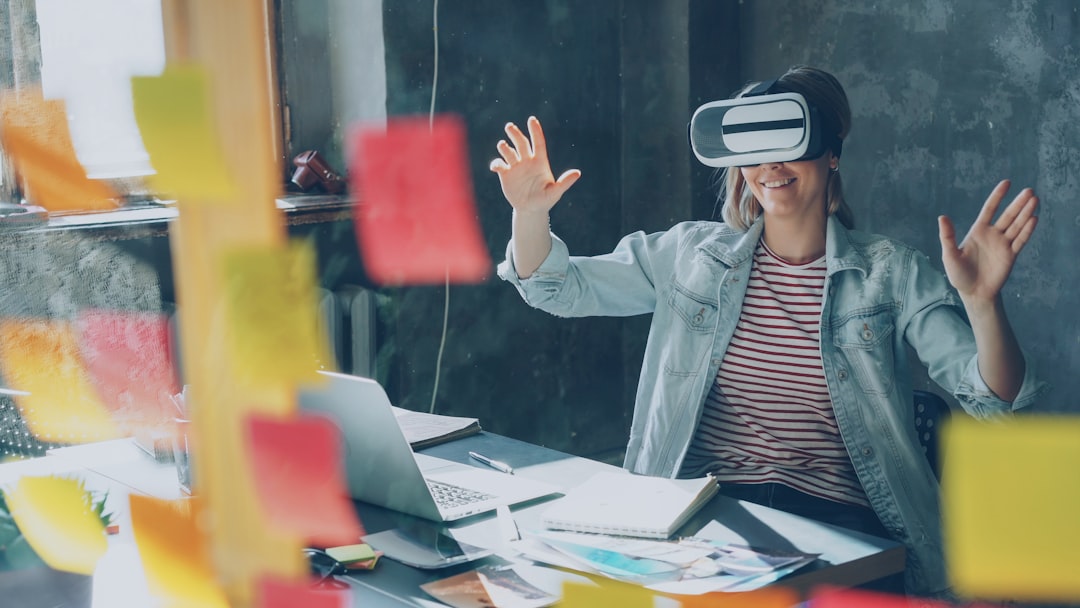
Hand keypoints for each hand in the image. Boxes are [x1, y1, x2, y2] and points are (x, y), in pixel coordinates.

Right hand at [489, 116, 580, 214]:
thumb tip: (577, 173)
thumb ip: (565, 183)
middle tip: (509, 126)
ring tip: (502, 145)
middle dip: (515, 134)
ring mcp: (515, 167)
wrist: (531, 210)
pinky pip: (499, 165)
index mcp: (540, 162)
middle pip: (521, 143)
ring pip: (509, 152)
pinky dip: (496, 164)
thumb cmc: (545, 200)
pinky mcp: (505, 174)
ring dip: (505, 148)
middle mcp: (527, 161)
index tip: (532, 120)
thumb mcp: (555, 192)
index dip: (535, 131)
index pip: (538, 142)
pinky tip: (496, 167)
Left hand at [938, 180, 1038, 301]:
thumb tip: (942, 217)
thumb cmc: (959, 274)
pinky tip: (1034, 219)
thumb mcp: (949, 255)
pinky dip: (1027, 231)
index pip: (990, 209)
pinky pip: (1020, 241)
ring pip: (1017, 226)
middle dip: (1018, 203)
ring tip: (1034, 200)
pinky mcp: (1010, 256)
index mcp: (978, 231)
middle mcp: (993, 235)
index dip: (998, 196)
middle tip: (1029, 191)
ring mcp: (1003, 244)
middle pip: (1008, 215)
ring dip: (1026, 213)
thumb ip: (947, 236)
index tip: (1007, 182)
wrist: (973, 293)